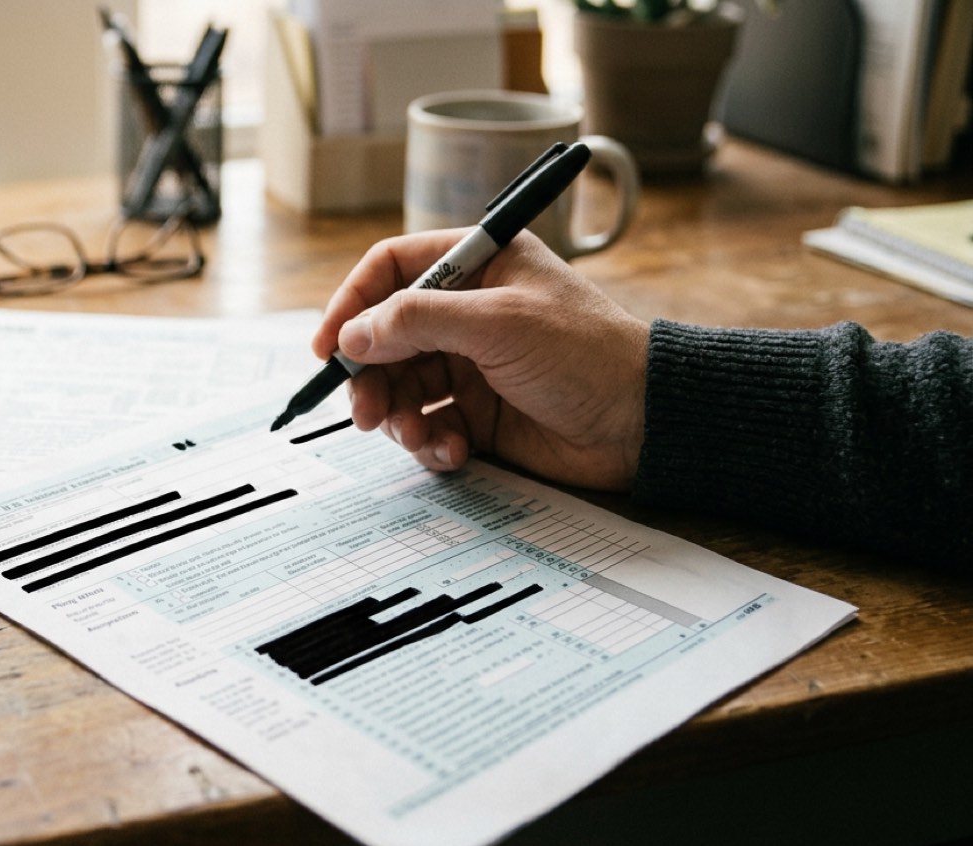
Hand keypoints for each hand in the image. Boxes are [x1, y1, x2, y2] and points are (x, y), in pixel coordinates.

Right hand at [311, 230, 648, 491]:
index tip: (328, 348)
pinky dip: (429, 442)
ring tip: (417, 435)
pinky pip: (429, 426)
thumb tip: (352, 335)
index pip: (390, 271)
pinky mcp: (480, 415)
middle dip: (370, 377)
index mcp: (476, 266)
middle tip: (366, 412)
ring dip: (398, 416)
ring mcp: (472, 365)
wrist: (644, 423)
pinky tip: (453, 452)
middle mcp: (468, 313)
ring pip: (400, 387)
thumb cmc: (586, 354)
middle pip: (384, 338)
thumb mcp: (497, 322)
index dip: (351, 305)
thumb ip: (417, 321)